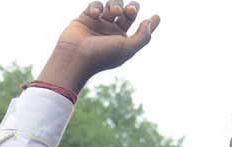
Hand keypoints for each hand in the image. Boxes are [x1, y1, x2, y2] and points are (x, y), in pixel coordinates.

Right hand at [37, 1, 159, 92]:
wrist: (74, 57)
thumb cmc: (102, 55)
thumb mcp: (127, 48)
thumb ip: (143, 36)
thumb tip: (151, 21)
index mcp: (122, 41)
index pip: (139, 28)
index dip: (149, 23)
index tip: (156, 16)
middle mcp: (112, 32)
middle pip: (127, 12)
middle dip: (132, 7)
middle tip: (130, 10)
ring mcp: (98, 24)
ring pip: (113, 4)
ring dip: (116, 4)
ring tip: (114, 12)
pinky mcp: (85, 17)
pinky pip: (95, 5)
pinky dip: (97, 7)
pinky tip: (96, 14)